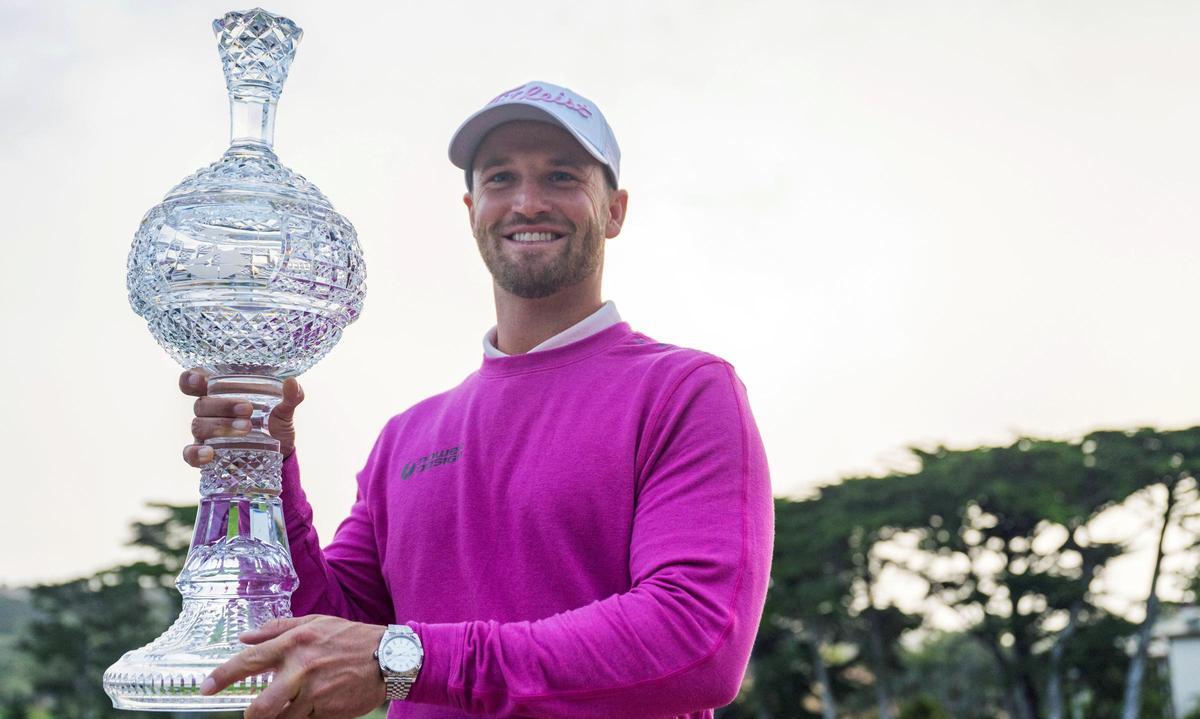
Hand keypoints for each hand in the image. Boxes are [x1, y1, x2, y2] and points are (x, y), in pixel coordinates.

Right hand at [179, 369, 304, 465]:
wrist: (280, 454)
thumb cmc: (275, 422)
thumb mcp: (285, 409)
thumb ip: (290, 397)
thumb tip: (292, 382)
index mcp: (222, 393)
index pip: (195, 381)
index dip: (191, 378)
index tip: (201, 380)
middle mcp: (210, 411)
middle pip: (201, 404)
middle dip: (223, 406)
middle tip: (248, 410)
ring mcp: (206, 433)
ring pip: (198, 426)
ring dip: (219, 426)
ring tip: (246, 428)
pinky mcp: (205, 454)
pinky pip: (189, 454)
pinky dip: (195, 453)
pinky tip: (209, 454)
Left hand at [200, 615, 386, 717]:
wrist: (389, 658)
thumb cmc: (349, 638)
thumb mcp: (315, 623)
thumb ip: (277, 628)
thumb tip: (245, 637)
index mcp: (295, 644)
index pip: (249, 661)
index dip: (222, 676)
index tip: (205, 686)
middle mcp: (302, 670)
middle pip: (262, 706)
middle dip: (252, 715)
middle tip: (252, 713)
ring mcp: (316, 694)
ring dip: (279, 717)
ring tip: (288, 707)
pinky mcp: (328, 712)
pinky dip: (302, 717)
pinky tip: (312, 706)